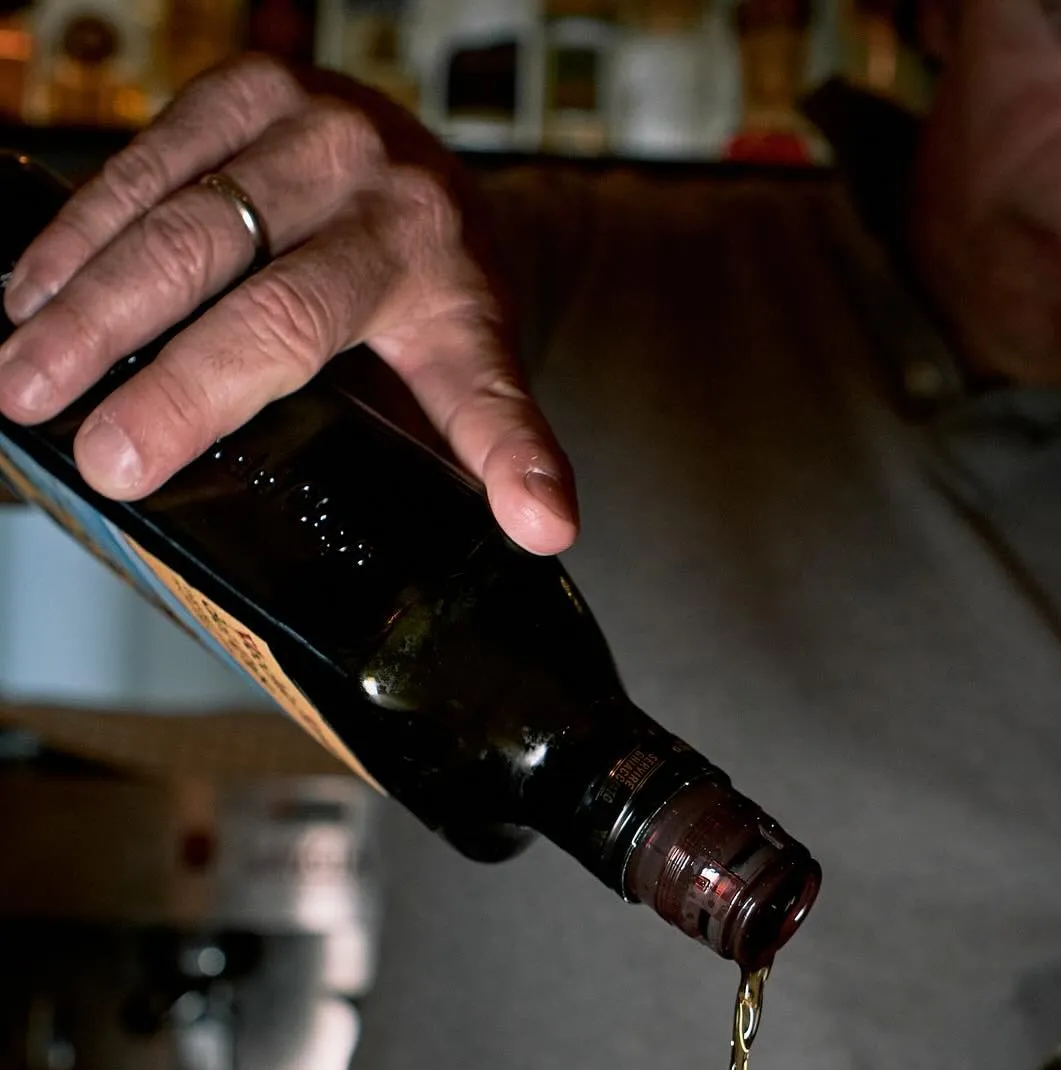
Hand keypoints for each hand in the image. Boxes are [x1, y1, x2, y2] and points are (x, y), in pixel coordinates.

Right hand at [0, 56, 574, 552]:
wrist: (432, 173)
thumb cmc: (441, 291)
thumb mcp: (483, 365)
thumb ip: (504, 442)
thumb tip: (547, 529)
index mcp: (434, 268)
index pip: (319, 340)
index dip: (233, 402)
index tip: (194, 476)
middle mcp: (370, 184)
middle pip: (233, 283)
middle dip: (141, 368)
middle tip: (77, 443)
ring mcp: (304, 124)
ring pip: (173, 216)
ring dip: (82, 299)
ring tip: (19, 377)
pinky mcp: (246, 89)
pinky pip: (144, 159)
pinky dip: (79, 230)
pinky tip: (28, 292)